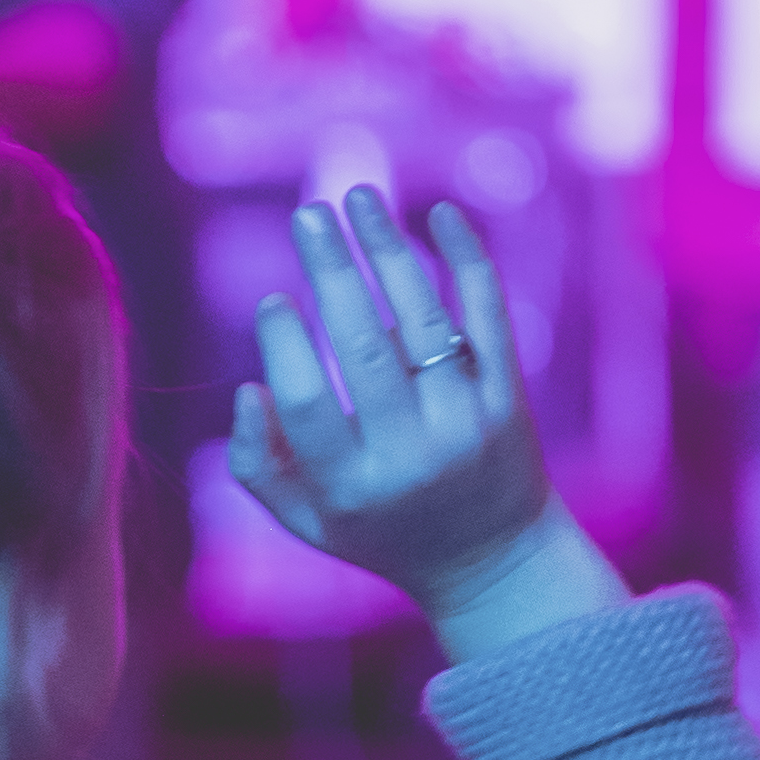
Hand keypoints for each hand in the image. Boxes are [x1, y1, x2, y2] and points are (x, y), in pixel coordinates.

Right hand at [231, 189, 611, 647]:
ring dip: (388, 249)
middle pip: (363, 347)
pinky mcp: (509, 400)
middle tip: (308, 214)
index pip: (306, 400)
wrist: (492, 561)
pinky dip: (467, 260)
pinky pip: (488, 316)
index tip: (271, 298)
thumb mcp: (307, 522)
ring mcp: (466, 425)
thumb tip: (249, 388)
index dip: (283, 343)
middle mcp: (411, 457)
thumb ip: (258, 464)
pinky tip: (439, 214)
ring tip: (358, 199)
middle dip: (332, 270)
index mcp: (351, 487)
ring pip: (423, 320)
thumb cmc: (381, 533)